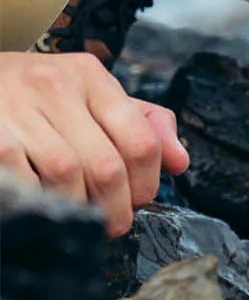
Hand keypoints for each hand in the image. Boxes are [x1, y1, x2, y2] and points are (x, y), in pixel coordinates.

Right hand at [0, 50, 189, 236]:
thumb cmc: (35, 96)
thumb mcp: (90, 94)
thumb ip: (142, 123)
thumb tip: (180, 163)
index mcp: (90, 76)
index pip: (141, 140)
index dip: (147, 183)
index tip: (139, 201)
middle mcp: (55, 86)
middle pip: (107, 165)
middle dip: (116, 207)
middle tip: (113, 224)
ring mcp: (17, 109)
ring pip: (68, 177)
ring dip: (79, 209)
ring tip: (80, 218)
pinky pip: (26, 183)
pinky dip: (41, 202)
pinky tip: (45, 205)